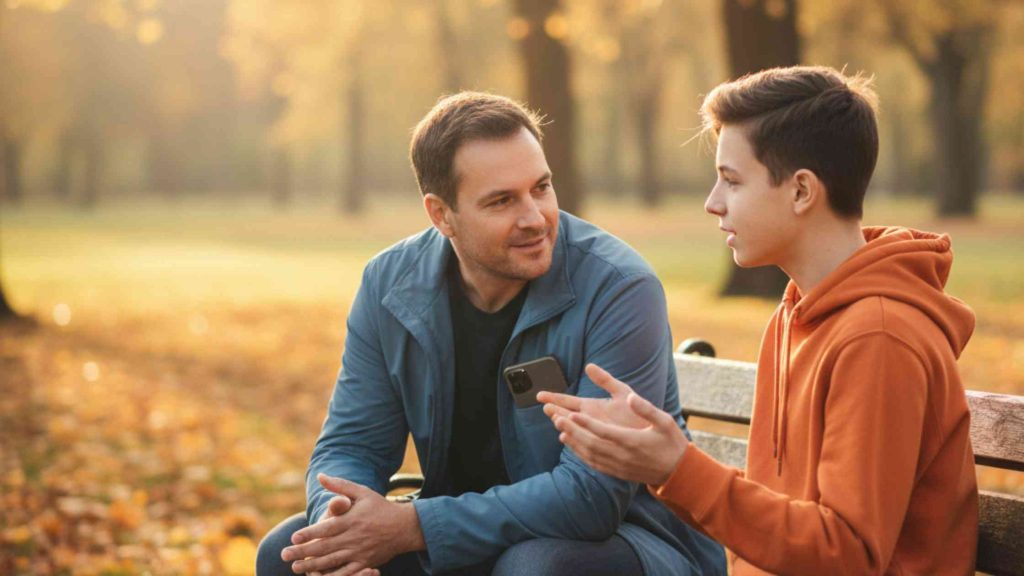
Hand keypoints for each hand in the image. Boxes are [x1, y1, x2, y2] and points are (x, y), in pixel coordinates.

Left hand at [281, 474, 424, 573]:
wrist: (404, 527)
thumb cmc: (380, 507)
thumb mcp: (362, 492)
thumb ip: (340, 486)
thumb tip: (320, 476)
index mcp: (352, 520)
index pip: (327, 528)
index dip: (309, 533)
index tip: (293, 537)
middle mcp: (354, 537)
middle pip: (325, 547)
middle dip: (303, 552)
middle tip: (284, 555)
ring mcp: (360, 552)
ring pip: (332, 562)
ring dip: (312, 566)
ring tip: (295, 567)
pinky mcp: (365, 563)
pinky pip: (346, 573)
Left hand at [541, 368, 688, 485]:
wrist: (678, 472)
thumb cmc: (671, 443)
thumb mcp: (665, 421)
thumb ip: (646, 409)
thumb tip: (631, 397)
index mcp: (633, 441)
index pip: (605, 432)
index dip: (587, 424)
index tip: (572, 414)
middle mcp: (623, 456)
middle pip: (592, 443)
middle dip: (573, 430)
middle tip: (556, 417)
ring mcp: (618, 466)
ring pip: (590, 454)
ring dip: (573, 442)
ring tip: (559, 429)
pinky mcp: (616, 472)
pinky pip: (594, 463)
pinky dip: (580, 454)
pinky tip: (571, 445)